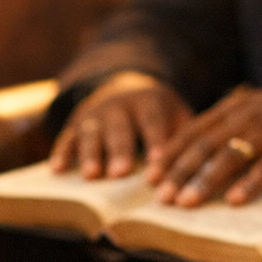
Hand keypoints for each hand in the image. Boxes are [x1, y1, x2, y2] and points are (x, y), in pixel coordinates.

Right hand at [50, 72, 191, 178]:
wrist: (125, 86)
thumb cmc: (159, 112)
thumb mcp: (177, 112)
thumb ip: (186, 133)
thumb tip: (203, 163)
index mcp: (148, 100)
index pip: (153, 121)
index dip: (155, 141)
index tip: (157, 165)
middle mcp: (119, 104)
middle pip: (120, 128)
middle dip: (120, 150)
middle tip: (121, 173)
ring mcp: (94, 114)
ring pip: (91, 132)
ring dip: (91, 153)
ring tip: (92, 175)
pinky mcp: (75, 123)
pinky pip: (66, 137)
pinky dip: (62, 152)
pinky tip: (58, 170)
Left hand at [150, 85, 261, 206]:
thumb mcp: (255, 113)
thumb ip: (228, 128)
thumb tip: (195, 156)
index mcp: (234, 107)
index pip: (194, 130)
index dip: (171, 153)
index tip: (151, 175)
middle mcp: (247, 116)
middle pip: (205, 146)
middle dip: (180, 172)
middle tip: (162, 197)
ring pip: (230, 157)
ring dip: (205, 181)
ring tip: (187, 203)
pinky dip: (250, 184)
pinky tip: (234, 202)